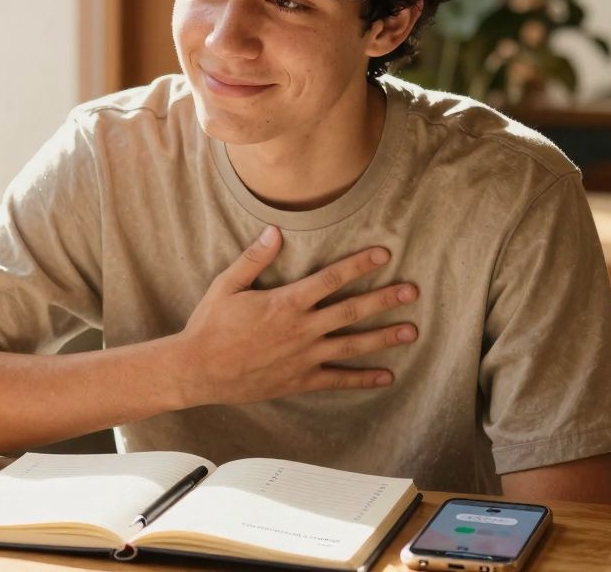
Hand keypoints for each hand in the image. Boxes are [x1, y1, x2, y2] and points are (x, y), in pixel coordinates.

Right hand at [170, 225, 418, 405]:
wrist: (198, 370)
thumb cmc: (210, 325)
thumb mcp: (227, 285)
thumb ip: (254, 258)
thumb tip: (275, 231)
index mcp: (286, 302)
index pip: (331, 278)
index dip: (359, 264)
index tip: (384, 254)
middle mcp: (302, 329)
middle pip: (352, 311)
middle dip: (384, 299)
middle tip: (413, 291)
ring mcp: (304, 357)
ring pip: (352, 345)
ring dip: (384, 337)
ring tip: (411, 331)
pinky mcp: (299, 380)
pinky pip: (337, 379)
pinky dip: (363, 379)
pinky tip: (386, 376)